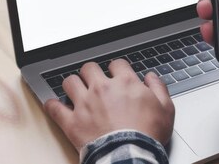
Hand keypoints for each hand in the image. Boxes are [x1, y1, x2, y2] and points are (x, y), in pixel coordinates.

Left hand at [44, 60, 174, 150]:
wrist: (130, 155)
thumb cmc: (147, 134)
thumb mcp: (166, 109)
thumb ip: (159, 88)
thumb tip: (152, 78)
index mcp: (125, 83)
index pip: (116, 64)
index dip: (117, 68)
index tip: (117, 74)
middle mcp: (102, 89)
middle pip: (89, 68)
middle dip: (91, 72)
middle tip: (94, 80)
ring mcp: (84, 104)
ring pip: (70, 82)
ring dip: (72, 84)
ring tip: (76, 89)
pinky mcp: (72, 122)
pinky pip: (55, 108)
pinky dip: (52, 105)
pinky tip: (54, 105)